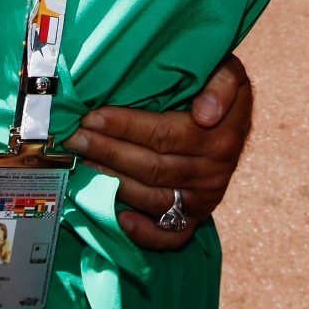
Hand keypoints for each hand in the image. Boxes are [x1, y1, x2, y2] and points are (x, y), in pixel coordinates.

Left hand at [64, 55, 253, 252]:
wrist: (232, 118)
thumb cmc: (217, 87)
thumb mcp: (228, 72)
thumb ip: (222, 85)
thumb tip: (206, 114)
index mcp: (222, 136)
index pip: (165, 135)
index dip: (126, 127)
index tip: (94, 117)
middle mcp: (215, 172)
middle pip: (152, 167)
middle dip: (109, 151)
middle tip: (75, 138)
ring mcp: (205, 198)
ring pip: (153, 197)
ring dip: (114, 182)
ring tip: (83, 163)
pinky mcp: (196, 217)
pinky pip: (171, 236)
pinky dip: (144, 232)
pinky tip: (119, 217)